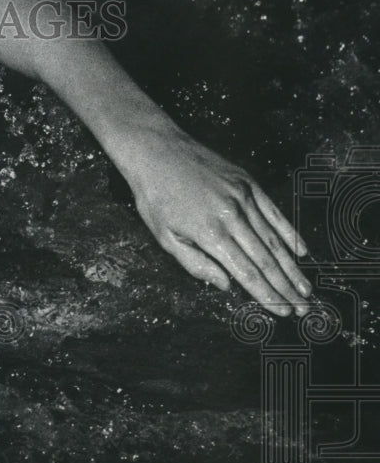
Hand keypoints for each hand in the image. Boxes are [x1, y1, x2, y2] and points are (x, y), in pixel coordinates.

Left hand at [118, 125, 310, 315]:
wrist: (157, 152)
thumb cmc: (155, 197)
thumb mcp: (164, 236)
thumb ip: (196, 264)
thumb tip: (226, 285)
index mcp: (210, 233)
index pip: (246, 272)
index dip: (266, 294)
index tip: (282, 311)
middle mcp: (232, 215)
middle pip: (266, 259)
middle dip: (286, 287)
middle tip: (304, 308)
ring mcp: (244, 197)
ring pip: (274, 239)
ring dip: (293, 267)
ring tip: (306, 288)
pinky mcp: (249, 183)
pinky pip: (275, 212)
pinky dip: (290, 233)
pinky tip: (302, 251)